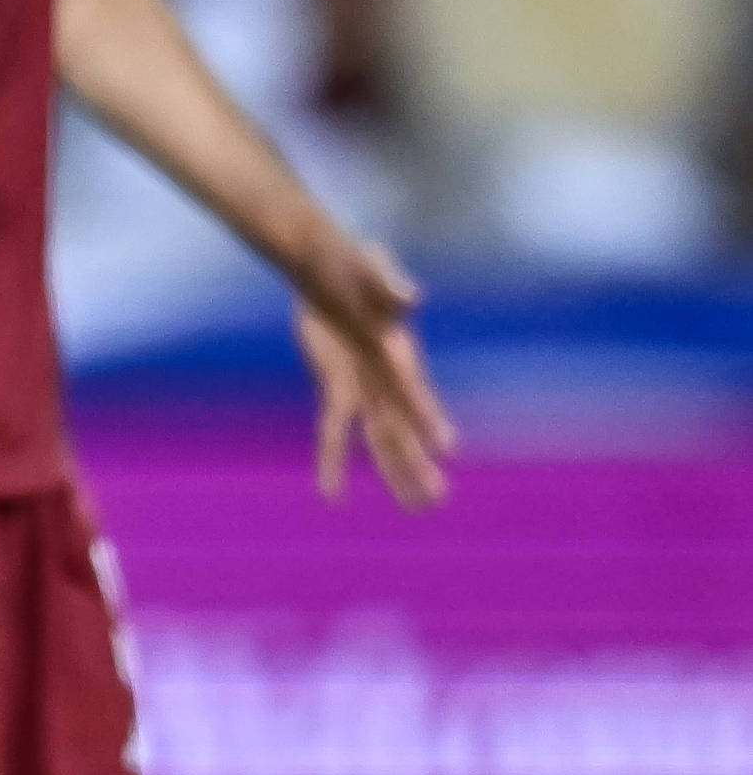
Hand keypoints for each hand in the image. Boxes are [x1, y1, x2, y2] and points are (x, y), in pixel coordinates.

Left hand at [293, 232, 452, 509]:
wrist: (327, 270)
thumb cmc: (357, 266)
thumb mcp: (372, 269)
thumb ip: (389, 283)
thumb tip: (411, 297)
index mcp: (398, 353)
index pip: (413, 390)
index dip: (426, 416)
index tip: (447, 445)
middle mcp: (386, 378)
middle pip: (400, 427)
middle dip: (416, 463)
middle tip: (437, 501)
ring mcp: (363, 387)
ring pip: (379, 439)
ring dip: (395, 471)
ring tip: (417, 508)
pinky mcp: (337, 387)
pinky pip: (332, 429)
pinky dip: (332, 458)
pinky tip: (331, 494)